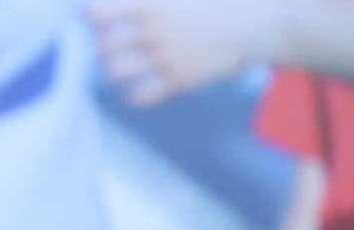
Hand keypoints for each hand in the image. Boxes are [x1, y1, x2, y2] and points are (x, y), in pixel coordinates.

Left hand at [86, 0, 286, 105]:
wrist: (260, 23)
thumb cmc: (224, 0)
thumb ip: (150, 0)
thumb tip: (132, 4)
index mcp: (151, 4)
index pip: (99, 13)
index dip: (92, 16)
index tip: (96, 17)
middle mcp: (152, 32)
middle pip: (103, 46)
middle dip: (104, 45)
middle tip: (112, 44)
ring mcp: (164, 58)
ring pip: (116, 71)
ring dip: (114, 69)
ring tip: (122, 65)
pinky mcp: (179, 80)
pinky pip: (141, 96)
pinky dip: (134, 94)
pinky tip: (139, 87)